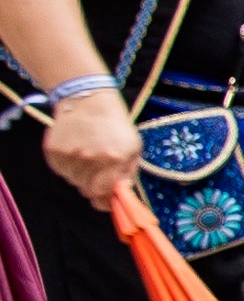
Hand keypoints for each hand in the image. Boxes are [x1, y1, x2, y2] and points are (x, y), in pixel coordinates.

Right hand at [43, 87, 135, 205]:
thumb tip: (121, 194)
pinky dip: (68, 166)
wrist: (88, 100)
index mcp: (114, 158)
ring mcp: (69, 154)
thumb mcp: (133, 148)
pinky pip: (60, 170)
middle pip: (86, 189)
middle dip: (94, 185)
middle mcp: (90, 158)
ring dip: (81, 174)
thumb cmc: (115, 125)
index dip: (105, 199)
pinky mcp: (53, 150)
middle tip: (98, 170)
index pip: (103, 193)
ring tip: (87, 155)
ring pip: (73, 180)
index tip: (107, 199)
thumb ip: (128, 174)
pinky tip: (75, 150)